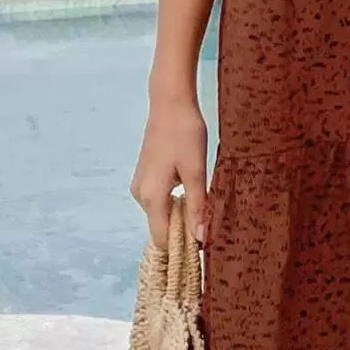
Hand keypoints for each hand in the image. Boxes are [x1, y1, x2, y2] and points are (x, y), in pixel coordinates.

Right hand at [130, 94, 209, 247]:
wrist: (170, 102)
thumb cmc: (185, 134)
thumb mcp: (197, 171)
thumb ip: (198, 206)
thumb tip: (200, 239)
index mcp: (152, 196)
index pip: (162, 239)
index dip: (183, 247)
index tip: (204, 246)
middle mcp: (140, 195)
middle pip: (161, 228)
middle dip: (183, 232)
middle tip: (209, 226)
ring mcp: (139, 185)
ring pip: (161, 215)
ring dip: (180, 217)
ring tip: (203, 208)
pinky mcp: (144, 177)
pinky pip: (158, 202)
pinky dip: (174, 204)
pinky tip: (191, 193)